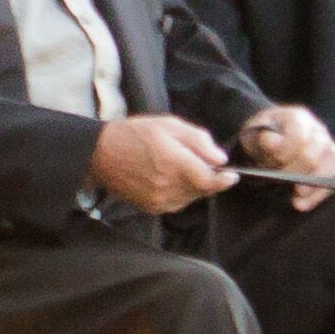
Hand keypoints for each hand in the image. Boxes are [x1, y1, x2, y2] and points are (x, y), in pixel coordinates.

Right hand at [88, 113, 239, 214]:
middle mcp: (168, 186)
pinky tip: (168, 178)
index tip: (232, 175)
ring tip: (177, 167)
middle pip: (203, 190)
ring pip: (191, 198)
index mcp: (174, 163)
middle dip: (207, 178)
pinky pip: (178, 203)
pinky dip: (181, 193)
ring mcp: (159, 200)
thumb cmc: (136, 134)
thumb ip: (198, 140)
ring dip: (194, 185)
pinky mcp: (152, 208)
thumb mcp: (169, 125)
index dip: (225, 180)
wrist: (102, 155)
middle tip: (197, 161)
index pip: (210, 181)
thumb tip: (220, 159)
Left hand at [242, 106, 334, 211]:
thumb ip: (262, 138)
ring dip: (314, 183)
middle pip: (314, 153)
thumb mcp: (253, 135)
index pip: (299, 136)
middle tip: (281, 182)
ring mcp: (327, 143)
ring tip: (297, 197)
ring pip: (333, 161)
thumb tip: (275, 143)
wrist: (269, 138)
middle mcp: (316, 128)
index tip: (275, 164)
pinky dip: (320, 192)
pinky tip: (303, 203)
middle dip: (297, 172)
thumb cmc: (261, 137)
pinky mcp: (332, 160)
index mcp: (296, 117)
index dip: (287, 153)